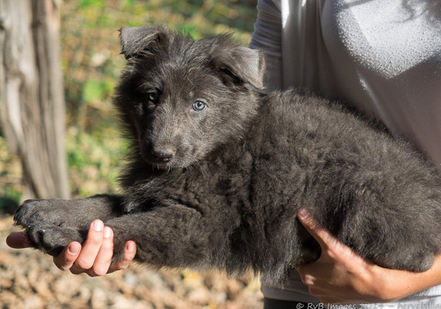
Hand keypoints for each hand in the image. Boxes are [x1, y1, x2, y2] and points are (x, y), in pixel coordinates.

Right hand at [6, 219, 135, 276]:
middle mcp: (82, 266)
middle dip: (92, 244)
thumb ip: (38, 234)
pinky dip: (127, 256)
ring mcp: (99, 265)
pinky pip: (121, 265)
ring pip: (101, 267)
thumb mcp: (59, 224)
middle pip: (85, 264)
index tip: (75, 242)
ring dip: (106, 249)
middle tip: (98, 224)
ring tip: (109, 229)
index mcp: (66, 258)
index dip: (69, 255)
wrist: (103, 217)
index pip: (64, 263)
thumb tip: (12, 238)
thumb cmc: (77, 221)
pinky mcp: (116, 261)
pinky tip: (131, 242)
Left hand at [296, 208, 440, 303]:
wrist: (377, 285)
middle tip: (328, 253)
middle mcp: (312, 288)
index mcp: (307, 275)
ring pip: (319, 279)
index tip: (315, 247)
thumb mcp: (332, 244)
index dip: (307, 252)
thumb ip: (315, 228)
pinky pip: (329, 289)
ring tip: (336, 263)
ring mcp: (324, 295)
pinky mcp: (335, 301)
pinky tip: (342, 274)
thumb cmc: (354, 267)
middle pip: (309, 270)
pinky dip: (334, 282)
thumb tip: (301, 213)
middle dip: (316, 262)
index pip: (300, 260)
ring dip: (325, 272)